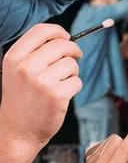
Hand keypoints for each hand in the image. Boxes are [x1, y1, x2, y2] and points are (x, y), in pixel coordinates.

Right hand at [0, 24, 82, 151]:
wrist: (17, 131)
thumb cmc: (21, 100)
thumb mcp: (16, 71)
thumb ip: (33, 54)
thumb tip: (63, 39)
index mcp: (14, 57)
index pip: (41, 31)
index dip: (59, 31)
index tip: (67, 36)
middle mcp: (26, 67)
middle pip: (61, 45)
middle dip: (73, 50)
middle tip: (76, 57)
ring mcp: (42, 81)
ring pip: (72, 64)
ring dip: (73, 72)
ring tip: (62, 82)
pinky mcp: (57, 96)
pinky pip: (77, 82)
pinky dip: (74, 87)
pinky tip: (63, 95)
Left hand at [85, 115, 127, 162]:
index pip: (125, 147)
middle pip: (118, 139)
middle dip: (126, 144)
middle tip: (127, 158)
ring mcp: (91, 160)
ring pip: (111, 138)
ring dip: (118, 145)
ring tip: (119, 159)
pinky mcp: (88, 154)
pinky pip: (104, 140)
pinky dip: (111, 147)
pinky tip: (111, 157)